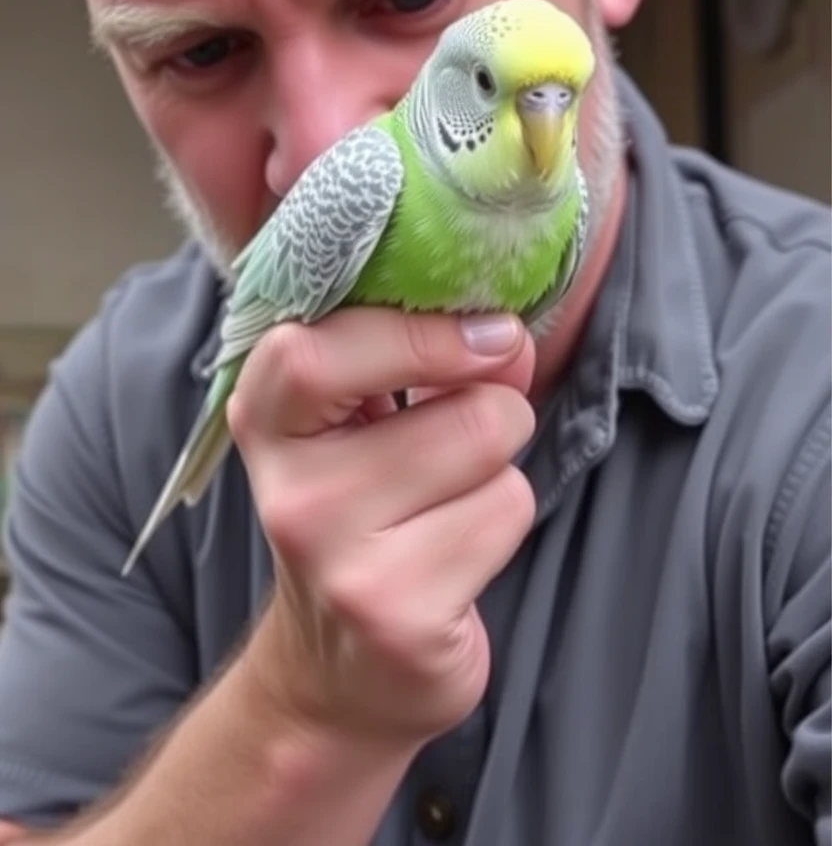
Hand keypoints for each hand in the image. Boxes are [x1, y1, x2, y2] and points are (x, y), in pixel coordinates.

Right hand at [229, 307, 536, 745]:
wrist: (335, 675)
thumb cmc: (358, 520)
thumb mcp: (354, 425)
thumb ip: (414, 363)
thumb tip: (506, 338)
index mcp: (267, 421)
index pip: (316, 352)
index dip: (420, 334)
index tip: (488, 334)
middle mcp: (293, 493)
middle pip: (464, 408)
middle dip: (496, 407)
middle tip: (465, 437)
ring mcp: (342, 562)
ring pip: (493, 457)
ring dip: (499, 471)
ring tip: (451, 503)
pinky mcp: (400, 617)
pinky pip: (504, 515)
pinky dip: (501, 523)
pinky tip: (456, 553)